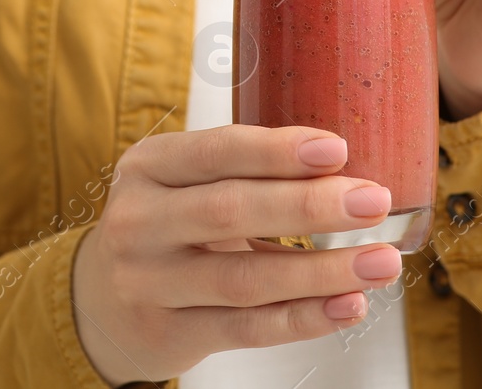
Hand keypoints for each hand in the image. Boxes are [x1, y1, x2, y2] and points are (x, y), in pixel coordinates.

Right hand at [71, 125, 402, 384]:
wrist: (101, 302)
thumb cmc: (164, 228)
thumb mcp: (180, 183)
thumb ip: (243, 174)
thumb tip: (344, 171)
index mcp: (147, 167)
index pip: (215, 152)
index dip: (277, 151)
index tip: (336, 149)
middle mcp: (139, 222)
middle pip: (230, 211)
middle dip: (309, 205)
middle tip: (372, 201)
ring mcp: (149, 282)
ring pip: (245, 278)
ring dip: (321, 272)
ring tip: (380, 262)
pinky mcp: (169, 333)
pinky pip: (247, 328)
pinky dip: (303, 318)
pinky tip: (347, 305)